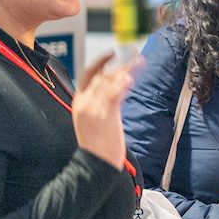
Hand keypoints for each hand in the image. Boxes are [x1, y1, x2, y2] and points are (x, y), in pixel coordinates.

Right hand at [73, 52, 133, 169]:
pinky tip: (132, 77)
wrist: (95, 164)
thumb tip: (114, 90)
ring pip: (110, 81)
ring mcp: (94, 108)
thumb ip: (99, 104)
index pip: (87, 75)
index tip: (111, 53)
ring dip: (126, 70)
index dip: (99, 63)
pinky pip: (115, 93)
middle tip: (134, 56)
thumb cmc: (97, 145)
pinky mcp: (106, 114)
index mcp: (79, 103)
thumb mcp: (92, 121)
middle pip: (102, 76)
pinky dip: (123, 83)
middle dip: (119, 65)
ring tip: (140, 62)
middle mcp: (84, 102)